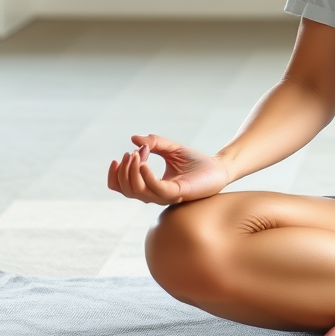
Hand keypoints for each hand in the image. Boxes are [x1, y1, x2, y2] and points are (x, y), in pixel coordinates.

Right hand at [107, 134, 229, 204]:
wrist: (219, 167)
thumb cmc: (196, 161)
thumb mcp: (172, 148)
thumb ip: (154, 143)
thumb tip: (133, 139)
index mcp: (151, 187)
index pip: (124, 188)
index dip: (115, 176)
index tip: (117, 158)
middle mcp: (155, 195)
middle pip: (128, 189)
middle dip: (124, 171)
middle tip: (130, 153)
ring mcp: (166, 196)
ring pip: (138, 191)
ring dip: (132, 172)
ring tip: (136, 154)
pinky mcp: (177, 194)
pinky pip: (156, 189)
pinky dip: (146, 177)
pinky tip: (143, 163)